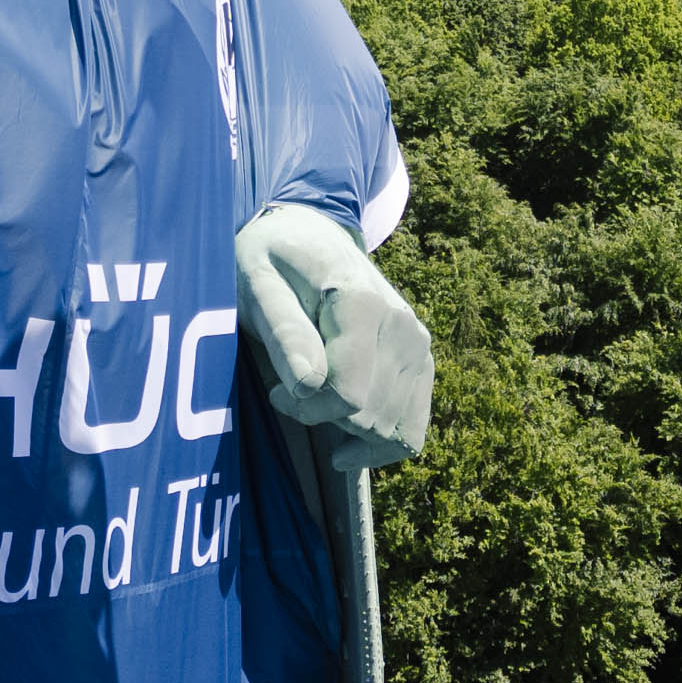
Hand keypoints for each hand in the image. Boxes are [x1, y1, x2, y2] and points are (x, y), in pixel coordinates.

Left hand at [235, 204, 433, 470]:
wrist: (312, 235)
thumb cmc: (274, 262)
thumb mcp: (259, 285)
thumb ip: (284, 332)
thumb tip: (307, 385)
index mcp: (362, 304)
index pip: (346, 394)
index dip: (304, 408)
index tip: (276, 392)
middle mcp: (402, 324)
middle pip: (369, 416)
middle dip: (324, 419)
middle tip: (291, 393)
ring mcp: (418, 342)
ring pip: (392, 429)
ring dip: (350, 433)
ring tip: (317, 404)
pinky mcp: (422, 357)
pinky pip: (413, 427)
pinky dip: (382, 444)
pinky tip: (347, 447)